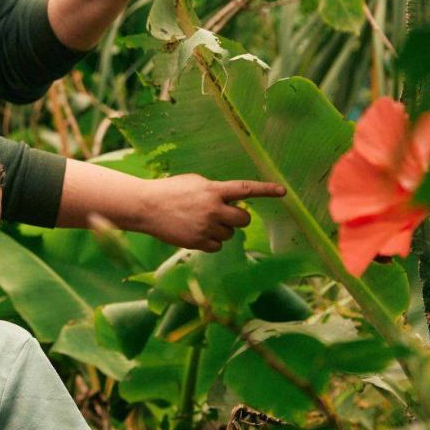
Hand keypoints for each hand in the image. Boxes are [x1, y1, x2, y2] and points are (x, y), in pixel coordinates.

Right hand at [139, 174, 285, 251]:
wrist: (146, 207)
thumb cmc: (170, 191)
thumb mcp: (195, 182)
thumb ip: (215, 190)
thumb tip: (231, 201)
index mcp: (213, 190)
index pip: (246, 189)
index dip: (266, 190)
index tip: (283, 191)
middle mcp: (213, 209)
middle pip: (243, 220)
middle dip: (238, 219)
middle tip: (227, 215)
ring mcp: (206, 227)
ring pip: (229, 235)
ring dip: (221, 230)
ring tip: (201, 222)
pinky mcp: (197, 242)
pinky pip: (217, 246)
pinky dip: (211, 242)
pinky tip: (196, 232)